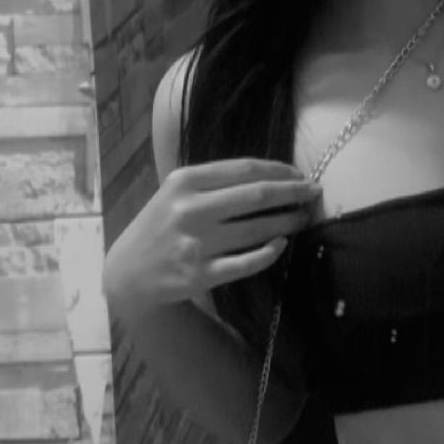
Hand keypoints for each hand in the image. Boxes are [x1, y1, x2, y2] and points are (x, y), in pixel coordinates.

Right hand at [103, 158, 320, 315]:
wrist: (127, 274)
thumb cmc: (161, 226)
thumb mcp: (176, 193)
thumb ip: (214, 181)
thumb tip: (271, 175)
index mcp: (185, 181)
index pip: (245, 169)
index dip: (280, 171)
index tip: (301, 175)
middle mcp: (190, 208)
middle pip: (258, 195)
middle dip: (294, 193)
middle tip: (316, 192)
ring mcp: (196, 243)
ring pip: (258, 228)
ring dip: (289, 221)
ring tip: (305, 218)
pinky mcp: (200, 274)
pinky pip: (247, 262)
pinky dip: (270, 252)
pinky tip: (282, 245)